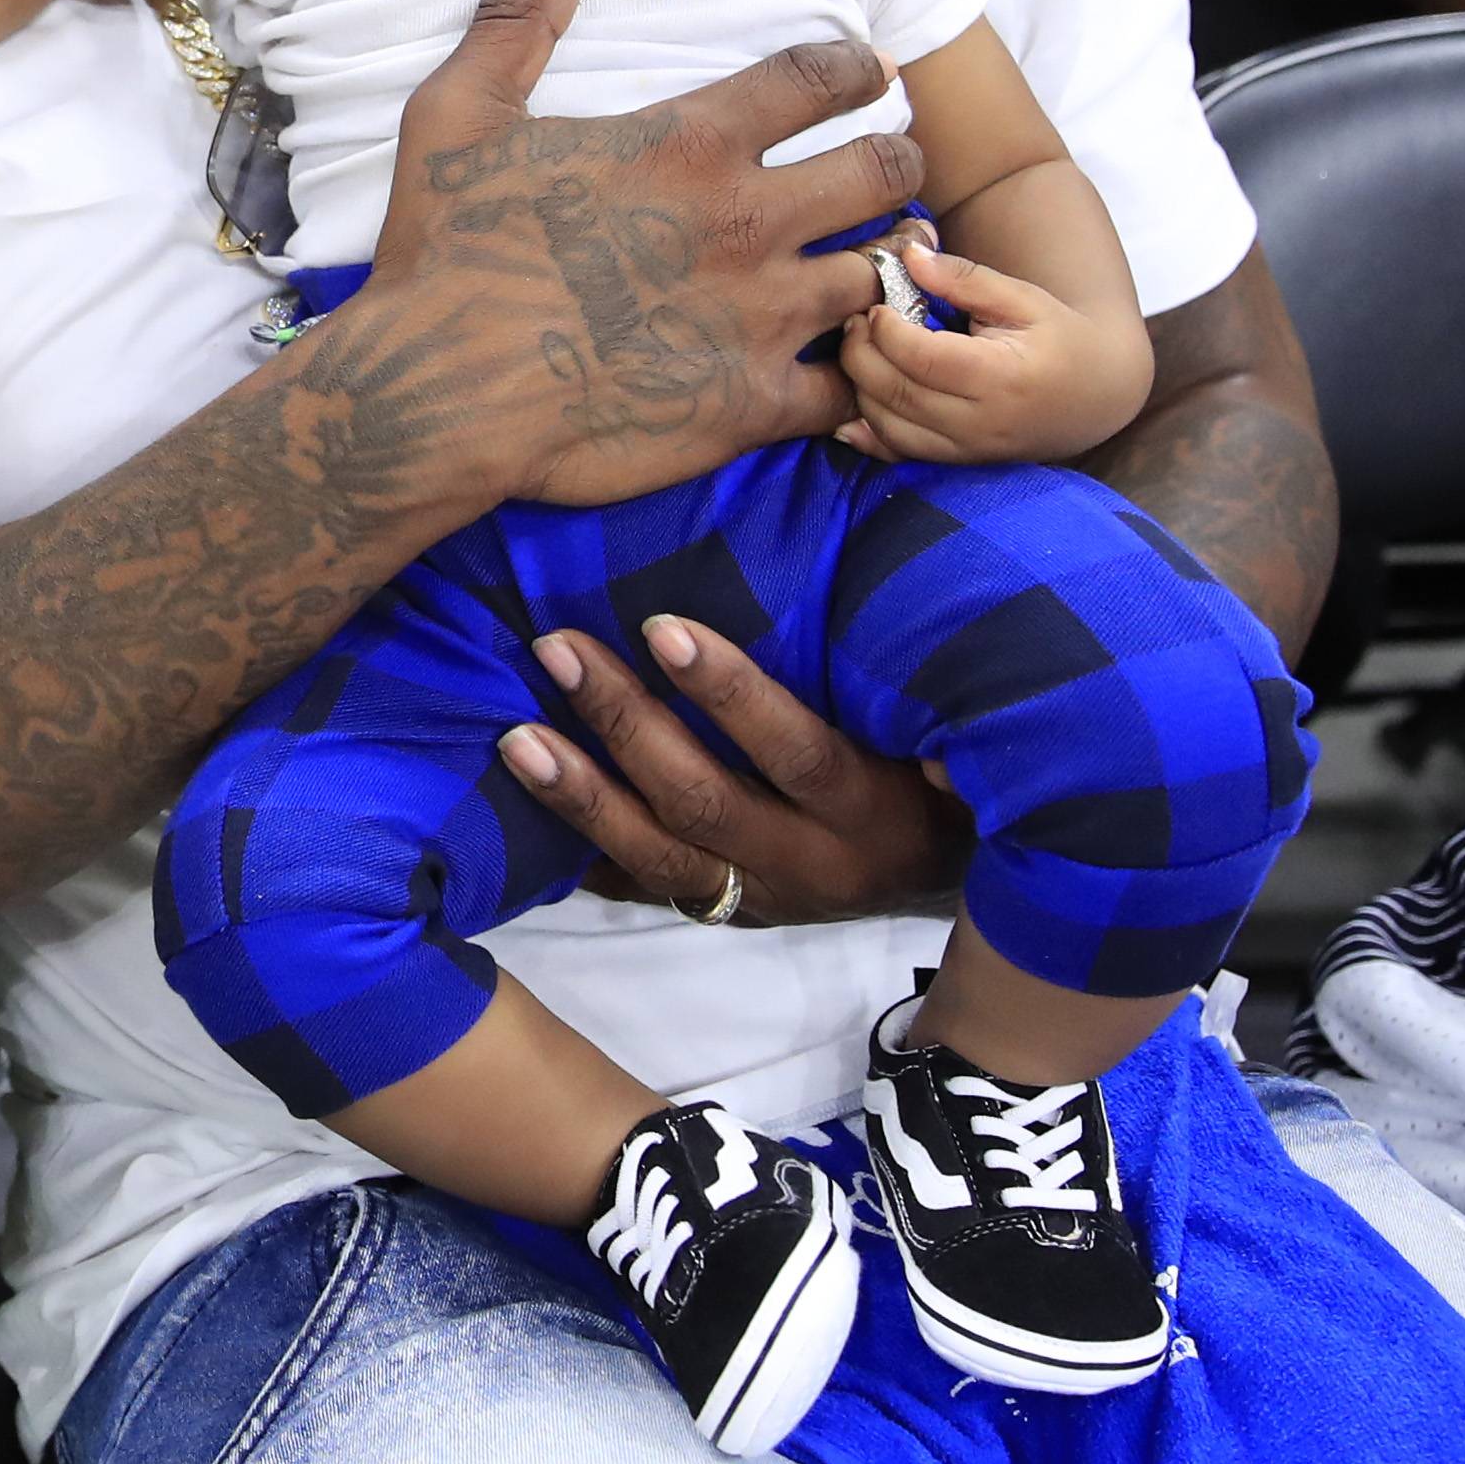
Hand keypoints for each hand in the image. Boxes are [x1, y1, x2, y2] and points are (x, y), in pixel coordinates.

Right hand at [360, 0, 917, 508]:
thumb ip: (517, 17)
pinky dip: (856, 378)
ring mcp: (759, 317)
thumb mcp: (459, 113)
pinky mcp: (751, 404)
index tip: (870, 75)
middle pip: (883, 171)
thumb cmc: (447, 251)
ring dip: (882, 267)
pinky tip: (841, 370)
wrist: (436, 392)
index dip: (859, 69)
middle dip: (896, 161)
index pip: (819, 78)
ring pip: (881, 276)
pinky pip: (849, 388)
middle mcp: (745, 221)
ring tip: (877, 267)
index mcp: (688, 144)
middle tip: (887, 169)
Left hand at [497, 612, 967, 923]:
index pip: (797, 750)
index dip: (730, 694)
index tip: (662, 627)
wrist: (949, 881)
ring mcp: (759, 897)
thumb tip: (860, 549)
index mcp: (868, 806)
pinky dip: (579, 852)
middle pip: (704, 800)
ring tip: (515, 738)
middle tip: (557, 648)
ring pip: (656, 855)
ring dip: (580, 795)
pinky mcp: (722, 914)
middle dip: (625, 724)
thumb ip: (889, 666)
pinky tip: (514, 815)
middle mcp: (809, 862)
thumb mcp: (932, 724)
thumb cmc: (936, 767)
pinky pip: (640, 890)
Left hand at [835, 236, 1144, 463]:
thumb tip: (910, 255)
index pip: (921, 359)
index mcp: (1002, 377)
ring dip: (859, 389)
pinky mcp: (960, 462)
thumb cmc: (1059, 337)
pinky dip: (867, 434)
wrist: (1097, 394)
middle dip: (861, 354)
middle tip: (855, 322)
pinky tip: (848, 410)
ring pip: (889, 428)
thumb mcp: (1022, 297)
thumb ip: (964, 277)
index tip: (875, 305)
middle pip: (897, 394)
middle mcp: (982, 422)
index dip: (886, 330)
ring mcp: (970, 450)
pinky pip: (900, 455)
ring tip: (862, 350)